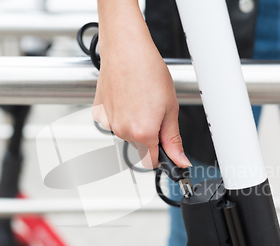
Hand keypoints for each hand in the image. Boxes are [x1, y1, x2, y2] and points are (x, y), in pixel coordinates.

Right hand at [93, 0, 190, 168]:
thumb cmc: (148, 71)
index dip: (163, 154)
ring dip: (135, 124)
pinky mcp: (99, 113)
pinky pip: (115, 122)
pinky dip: (121, 114)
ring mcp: (109, 123)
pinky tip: (127, 97)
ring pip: (127, 134)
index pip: (153, 162)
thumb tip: (180, 160)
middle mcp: (123, 132)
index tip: (166, 145)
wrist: (126, 49)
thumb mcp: (171, 108)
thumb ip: (173, 139)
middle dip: (149, 135)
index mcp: (143, 133)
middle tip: (155, 109)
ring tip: (141, 99)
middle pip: (140, 146)